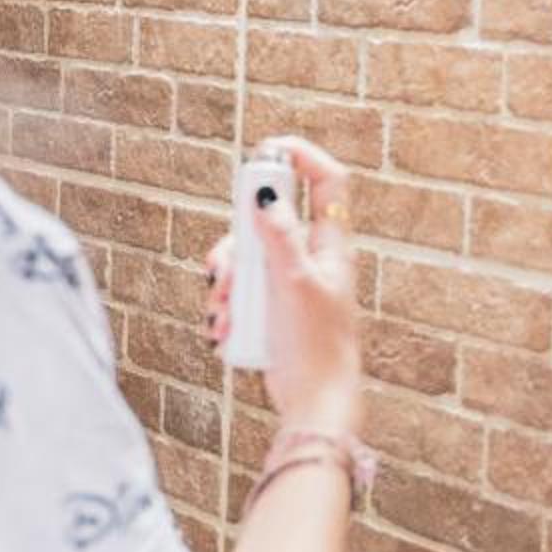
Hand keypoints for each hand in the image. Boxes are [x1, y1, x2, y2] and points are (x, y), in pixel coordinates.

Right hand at [203, 134, 361, 437]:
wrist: (315, 400)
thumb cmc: (317, 345)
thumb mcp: (295, 283)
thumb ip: (279, 236)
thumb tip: (266, 193)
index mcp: (330, 244)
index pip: (326, 183)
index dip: (302, 158)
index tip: (267, 150)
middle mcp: (311, 257)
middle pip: (267, 220)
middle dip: (236, 241)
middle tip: (223, 266)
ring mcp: (290, 282)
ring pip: (248, 257)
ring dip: (226, 280)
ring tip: (221, 309)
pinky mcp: (272, 307)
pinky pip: (243, 290)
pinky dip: (227, 304)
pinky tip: (223, 327)